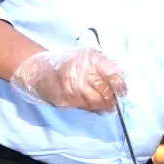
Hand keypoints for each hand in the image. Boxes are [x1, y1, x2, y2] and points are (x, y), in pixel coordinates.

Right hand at [10, 48, 125, 113]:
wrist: (40, 70)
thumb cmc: (69, 62)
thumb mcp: (88, 55)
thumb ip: (106, 64)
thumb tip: (122, 78)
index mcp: (89, 58)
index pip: (111, 73)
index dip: (120, 84)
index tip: (123, 91)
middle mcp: (80, 72)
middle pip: (105, 90)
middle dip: (113, 97)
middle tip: (117, 101)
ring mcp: (72, 87)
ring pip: (96, 101)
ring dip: (105, 106)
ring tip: (109, 107)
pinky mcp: (65, 99)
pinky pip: (85, 107)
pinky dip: (93, 108)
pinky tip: (95, 107)